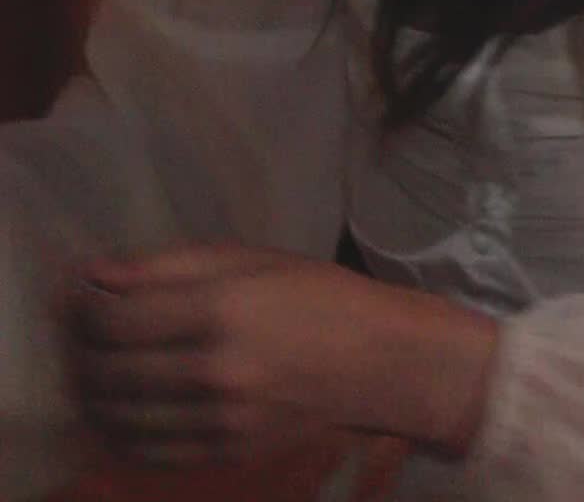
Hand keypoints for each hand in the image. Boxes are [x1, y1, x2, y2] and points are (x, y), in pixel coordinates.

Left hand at [67, 245, 496, 467]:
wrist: (376, 360)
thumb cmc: (314, 293)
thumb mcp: (247, 258)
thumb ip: (166, 266)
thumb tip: (94, 273)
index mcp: (222, 310)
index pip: (115, 320)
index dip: (82, 306)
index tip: (79, 292)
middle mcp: (216, 370)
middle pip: (107, 371)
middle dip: (79, 348)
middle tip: (80, 328)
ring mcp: (220, 421)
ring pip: (118, 418)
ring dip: (90, 391)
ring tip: (94, 365)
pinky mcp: (226, 453)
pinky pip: (146, 451)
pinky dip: (118, 430)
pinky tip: (118, 405)